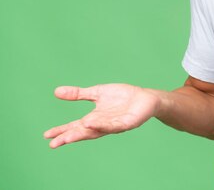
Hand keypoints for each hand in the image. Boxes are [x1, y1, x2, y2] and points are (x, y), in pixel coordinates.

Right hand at [44, 84, 160, 148]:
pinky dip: (104, 125)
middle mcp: (103, 124)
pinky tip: (94, 123)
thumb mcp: (96, 92)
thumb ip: (78, 94)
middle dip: (69, 137)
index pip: (75, 127)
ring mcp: (115, 125)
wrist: (145, 98)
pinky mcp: (128, 123)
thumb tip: (56, 91)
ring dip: (85, 132)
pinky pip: (115, 125)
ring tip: (70, 135)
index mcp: (94, 119)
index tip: (47, 135)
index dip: (62, 131)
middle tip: (54, 143)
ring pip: (98, 131)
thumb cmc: (121, 97)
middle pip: (84, 133)